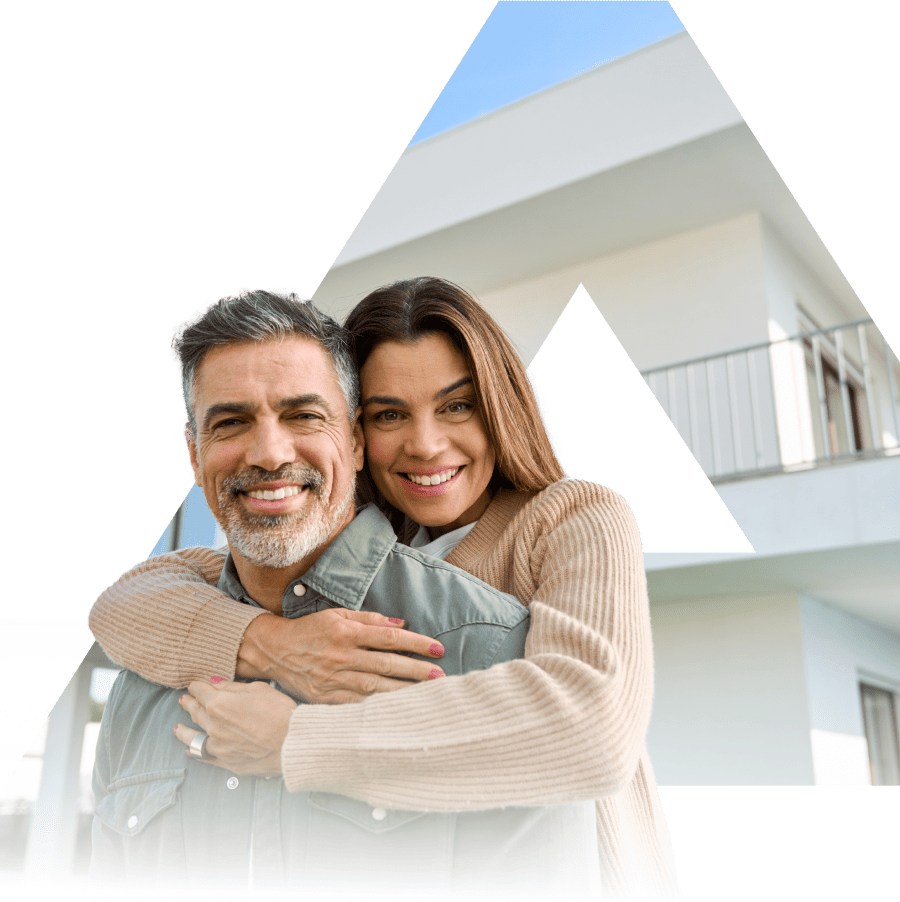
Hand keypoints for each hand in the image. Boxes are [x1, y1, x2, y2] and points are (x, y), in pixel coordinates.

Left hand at [175, 679, 295, 775]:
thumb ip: (233, 687)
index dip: (196, 687)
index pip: (202, 692)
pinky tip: (189, 750)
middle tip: (184, 700)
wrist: (291, 742)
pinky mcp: (226, 762)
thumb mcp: (258, 689)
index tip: (194, 685)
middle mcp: (214, 725)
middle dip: (189, 704)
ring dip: (183, 731)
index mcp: (219, 704)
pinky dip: (194, 752)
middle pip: (196, 712)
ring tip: (177, 728)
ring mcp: (218, 746)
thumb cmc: (279, 713)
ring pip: (193, 737)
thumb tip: (216, 683)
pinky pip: (204, 757)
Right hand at [236, 609, 445, 703]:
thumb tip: (402, 624)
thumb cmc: (311, 630)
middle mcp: (341, 656)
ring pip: (374, 688)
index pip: (389, 638)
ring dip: (403, 692)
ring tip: (427, 696)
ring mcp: (333, 679)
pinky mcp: (325, 698)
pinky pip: (356, 705)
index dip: (416, 643)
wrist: (273, 650)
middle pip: (386, 664)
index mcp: (346, 632)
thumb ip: (370, 619)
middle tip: (440, 676)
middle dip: (416, 671)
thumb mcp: (338, 614)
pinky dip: (376, 709)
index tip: (438, 648)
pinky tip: (396, 711)